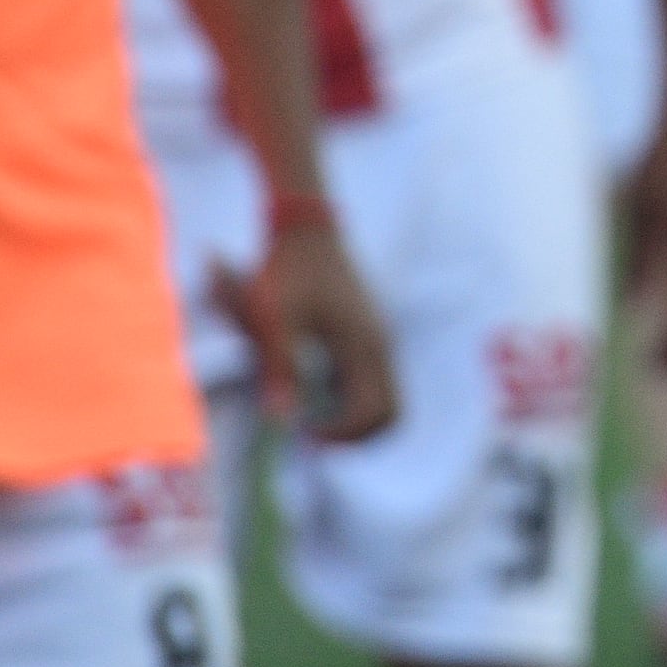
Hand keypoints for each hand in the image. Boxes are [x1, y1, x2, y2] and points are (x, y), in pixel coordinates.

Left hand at [218, 218, 399, 444]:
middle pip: (390, 411)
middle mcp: (379, 344)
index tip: (303, 434)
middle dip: (357, 434)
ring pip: (385, 396)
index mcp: (364, 345)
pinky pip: (373, 380)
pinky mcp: (367, 332)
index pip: (374, 411)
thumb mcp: (276, 320)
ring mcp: (377, 337)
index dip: (342, 434)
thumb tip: (281, 420)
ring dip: (355, 417)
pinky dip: (353, 399)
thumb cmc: (288, 271)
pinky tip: (318, 394)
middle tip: (314, 438)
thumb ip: (280, 370)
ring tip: (315, 421)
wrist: (305, 228)